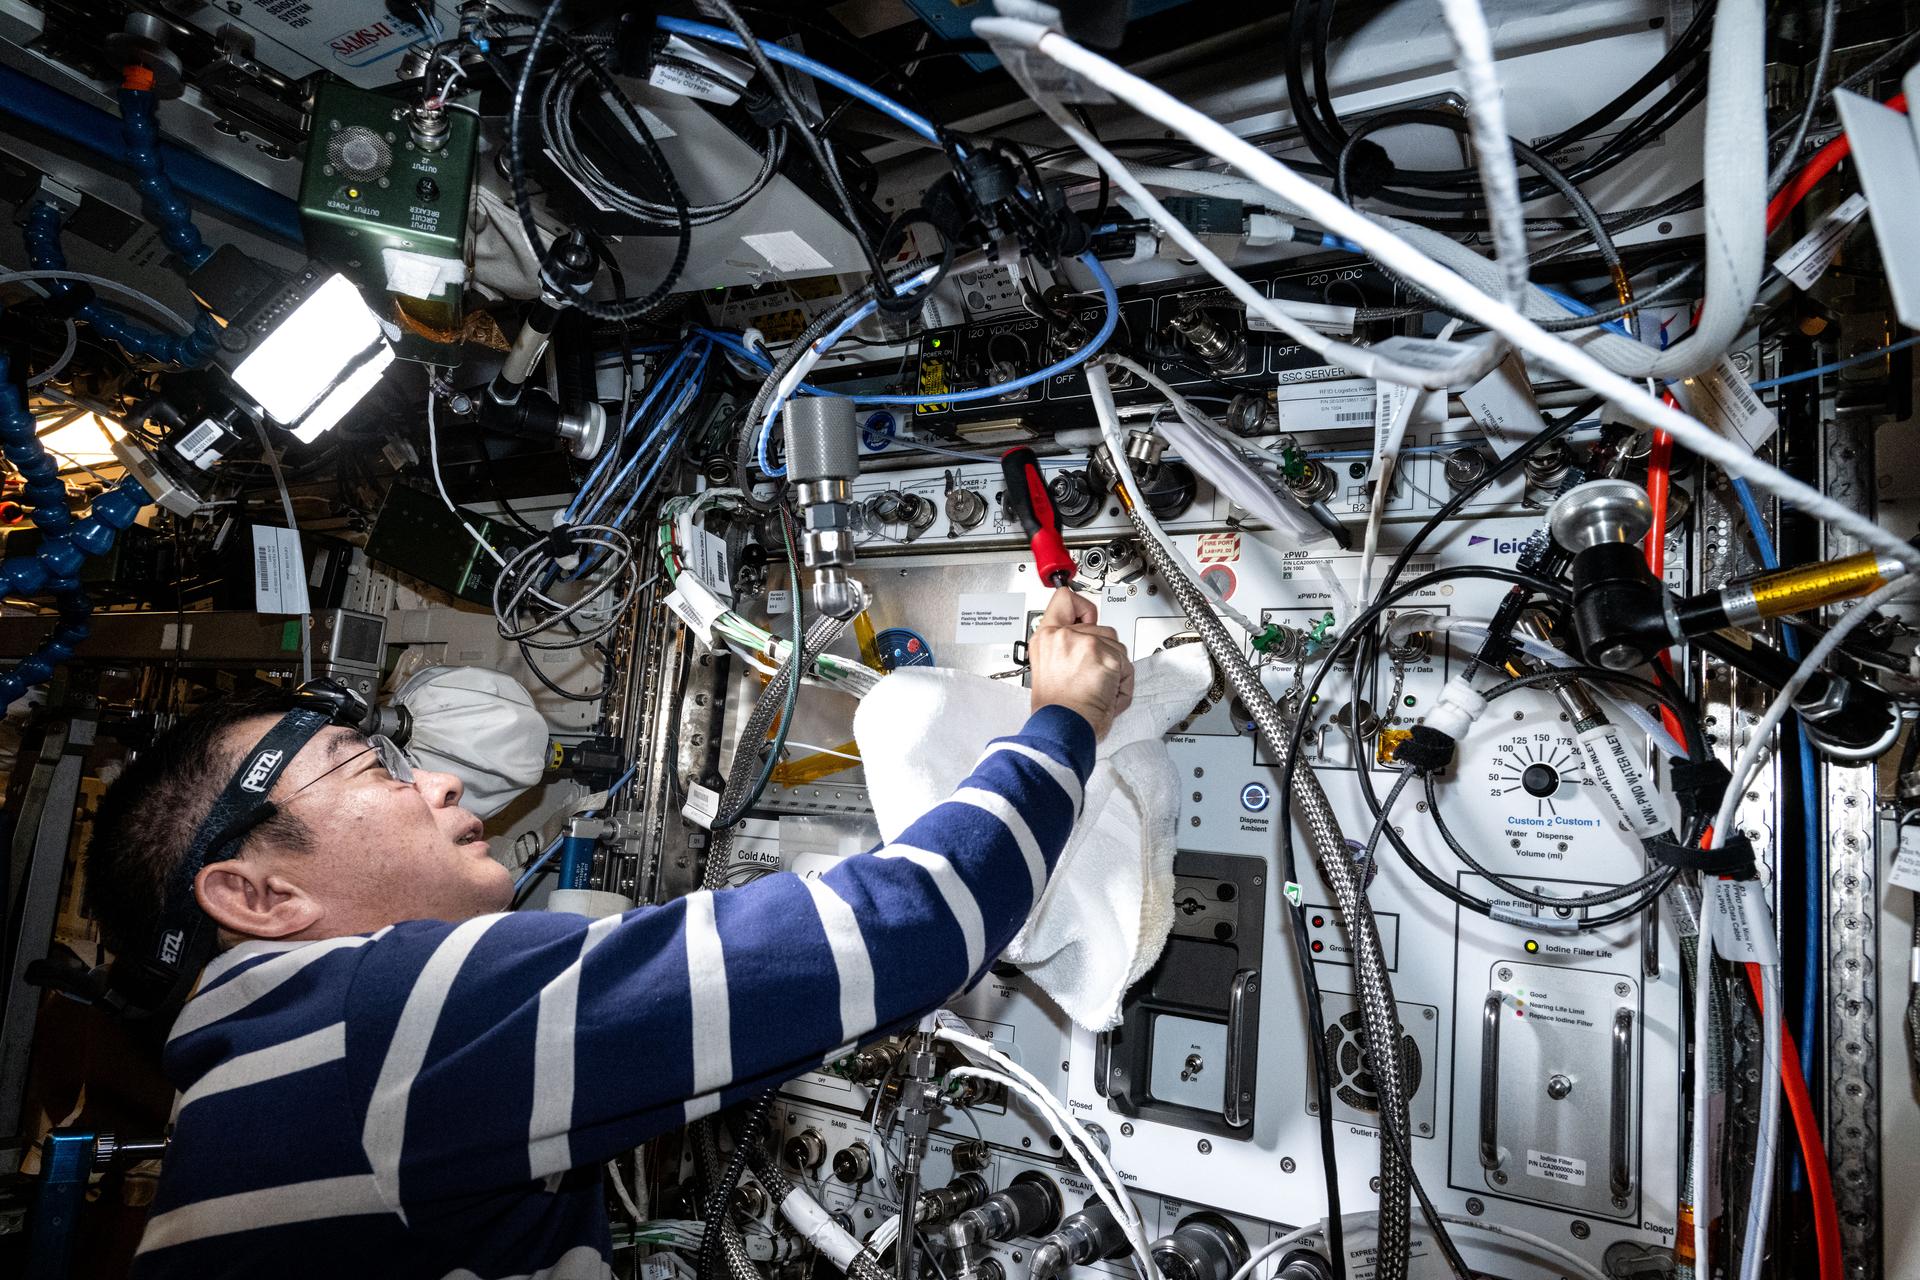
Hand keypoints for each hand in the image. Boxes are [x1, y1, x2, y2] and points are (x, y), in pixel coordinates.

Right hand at [1028, 588, 1133, 738]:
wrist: (1062, 729)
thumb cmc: (1056, 712)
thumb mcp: (1048, 671)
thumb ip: (1063, 651)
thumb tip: (1082, 649)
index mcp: (1046, 639)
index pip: (1064, 599)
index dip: (1081, 606)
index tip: (1088, 616)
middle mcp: (1063, 636)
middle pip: (1100, 627)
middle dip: (1104, 652)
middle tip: (1092, 675)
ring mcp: (1084, 644)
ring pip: (1116, 645)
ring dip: (1115, 669)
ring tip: (1098, 689)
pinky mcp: (1104, 655)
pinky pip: (1126, 666)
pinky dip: (1123, 685)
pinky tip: (1107, 695)